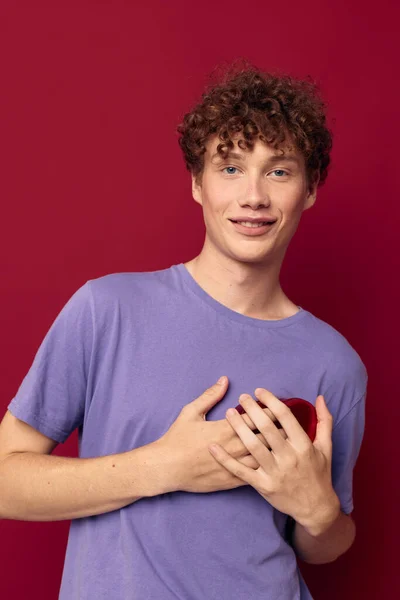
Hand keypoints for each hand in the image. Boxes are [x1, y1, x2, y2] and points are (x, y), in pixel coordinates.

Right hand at [155, 377, 285, 494]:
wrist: (167, 468)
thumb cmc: (177, 438)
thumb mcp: (191, 411)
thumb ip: (210, 395)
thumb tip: (225, 380)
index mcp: (226, 428)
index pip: (256, 417)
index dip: (271, 411)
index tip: (282, 405)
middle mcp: (234, 446)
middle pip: (264, 436)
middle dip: (280, 429)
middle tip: (293, 423)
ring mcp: (234, 465)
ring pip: (264, 456)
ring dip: (277, 449)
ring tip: (291, 444)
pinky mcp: (231, 480)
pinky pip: (255, 474)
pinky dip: (268, 468)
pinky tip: (276, 464)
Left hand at [208, 388, 338, 528]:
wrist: (315, 508)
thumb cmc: (320, 474)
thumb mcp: (326, 447)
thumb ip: (324, 421)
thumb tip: (320, 397)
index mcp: (303, 445)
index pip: (285, 417)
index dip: (271, 402)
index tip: (259, 391)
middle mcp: (288, 457)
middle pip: (266, 428)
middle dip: (252, 410)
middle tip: (242, 397)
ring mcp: (274, 472)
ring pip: (252, 446)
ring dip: (238, 427)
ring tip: (229, 412)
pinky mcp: (263, 486)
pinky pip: (240, 471)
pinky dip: (225, 459)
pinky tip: (213, 447)